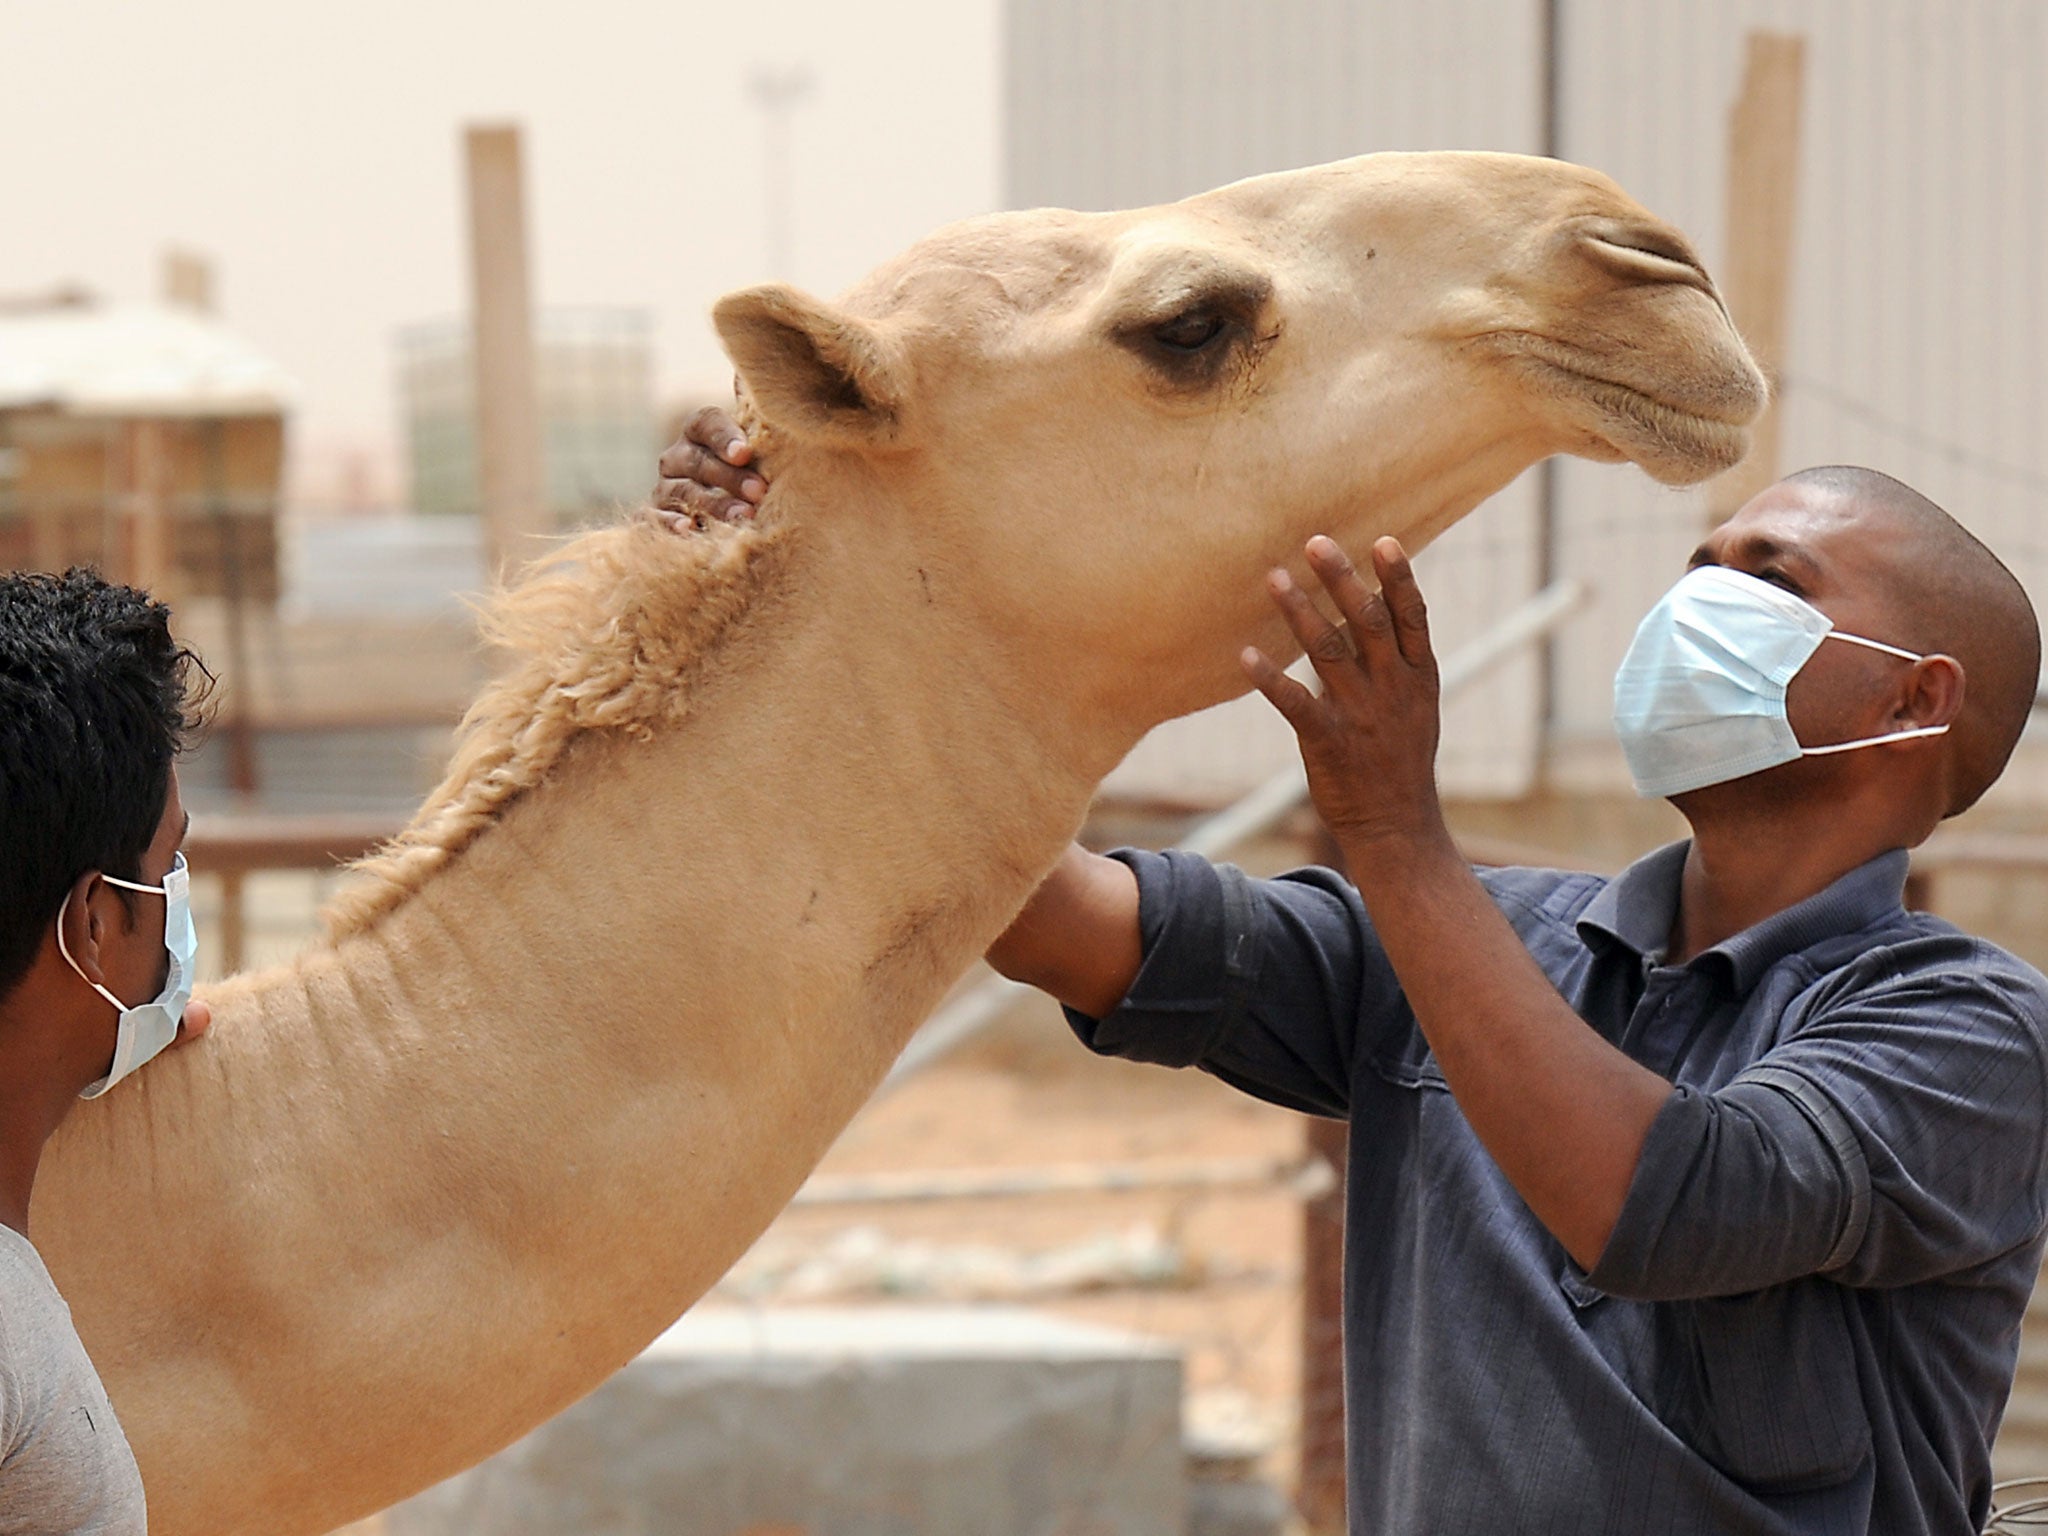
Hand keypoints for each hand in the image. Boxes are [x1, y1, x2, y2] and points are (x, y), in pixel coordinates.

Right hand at [652, 406, 766, 529]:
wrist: (727, 512)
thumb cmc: (748, 471)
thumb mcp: (758, 443)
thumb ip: (756, 411)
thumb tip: (753, 371)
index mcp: (699, 431)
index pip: (706, 423)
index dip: (725, 436)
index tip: (745, 452)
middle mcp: (677, 456)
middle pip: (699, 461)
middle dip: (730, 477)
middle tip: (760, 491)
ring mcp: (664, 487)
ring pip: (683, 492)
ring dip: (713, 504)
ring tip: (744, 517)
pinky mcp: (654, 517)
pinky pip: (653, 519)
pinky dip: (669, 524)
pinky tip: (689, 530)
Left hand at [1241, 535, 1450, 856]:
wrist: (1397, 824)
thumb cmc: (1399, 757)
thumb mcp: (1416, 705)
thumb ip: (1396, 658)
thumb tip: (1370, 604)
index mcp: (1419, 676)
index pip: (1412, 617)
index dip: (1399, 578)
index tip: (1384, 540)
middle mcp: (1393, 688)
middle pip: (1367, 622)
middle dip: (1342, 579)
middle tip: (1316, 541)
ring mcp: (1362, 714)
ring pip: (1328, 652)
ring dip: (1300, 611)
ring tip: (1274, 577)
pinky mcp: (1328, 741)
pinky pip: (1295, 703)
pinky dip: (1269, 678)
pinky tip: (1245, 654)